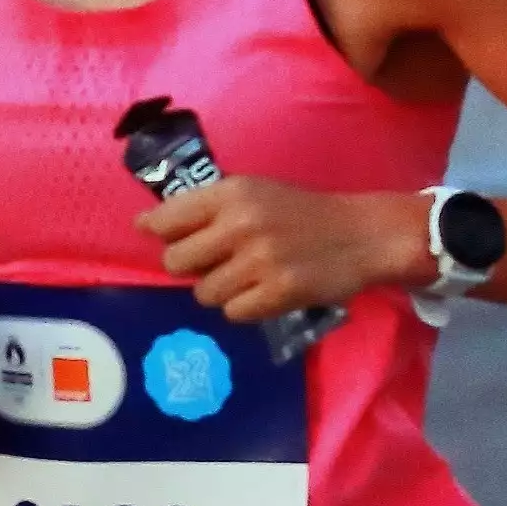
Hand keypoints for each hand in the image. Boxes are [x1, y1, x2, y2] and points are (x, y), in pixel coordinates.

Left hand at [144, 177, 425, 325]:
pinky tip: (266, 291)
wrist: (363, 235)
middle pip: (175, 263)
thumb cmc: (301, 212)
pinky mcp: (278, 293)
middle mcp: (241, 224)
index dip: (162, 235)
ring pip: (203, 293)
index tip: (174, 240)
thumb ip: (203, 207)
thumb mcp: (255, 192)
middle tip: (219, 263)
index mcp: (232, 193)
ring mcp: (260, 260)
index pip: (166, 219)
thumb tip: (143, 226)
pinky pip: (233, 313)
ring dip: (222, 290)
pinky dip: (245, 307)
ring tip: (249, 276)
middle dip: (191, 268)